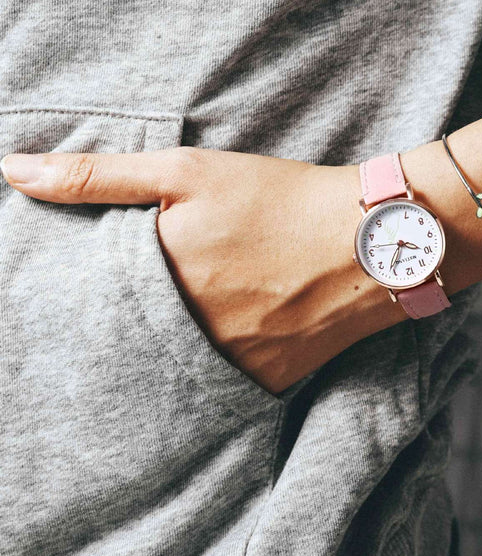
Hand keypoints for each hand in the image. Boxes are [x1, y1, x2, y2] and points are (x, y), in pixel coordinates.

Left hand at [0, 147, 406, 394]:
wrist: (371, 238)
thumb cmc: (281, 198)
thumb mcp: (188, 172)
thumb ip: (97, 176)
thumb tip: (9, 172)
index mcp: (156, 280)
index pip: (88, 301)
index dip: (89, 292)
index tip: (100, 285)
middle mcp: (184, 333)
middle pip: (131, 340)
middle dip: (133, 322)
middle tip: (171, 296)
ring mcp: (228, 364)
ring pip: (174, 368)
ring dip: (173, 347)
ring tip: (205, 314)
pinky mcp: (267, 382)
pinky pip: (223, 384)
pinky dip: (217, 364)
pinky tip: (238, 333)